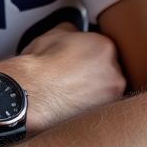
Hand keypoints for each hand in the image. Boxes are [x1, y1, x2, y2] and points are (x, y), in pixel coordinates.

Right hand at [0, 23, 125, 132]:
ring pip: (108, 90)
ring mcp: (112, 96)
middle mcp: (115, 72)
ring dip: (96, 90)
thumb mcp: (54, 33)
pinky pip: (101, 108)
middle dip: (96, 71)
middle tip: (77, 75)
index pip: (104, 47)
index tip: (82, 58)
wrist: (32, 94)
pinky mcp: (104, 116)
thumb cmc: (40, 67)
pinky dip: (91, 107)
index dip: (90, 53)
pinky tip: (75, 103)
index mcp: (105, 47)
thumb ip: (72, 30)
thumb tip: (73, 32)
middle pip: (110, 69)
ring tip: (74, 91)